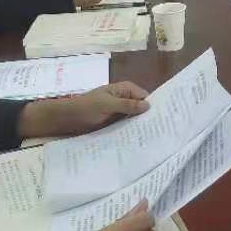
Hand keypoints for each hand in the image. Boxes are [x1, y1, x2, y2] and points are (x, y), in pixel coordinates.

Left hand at [21, 82, 150, 137]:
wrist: (67, 119)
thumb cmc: (86, 107)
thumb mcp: (107, 104)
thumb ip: (127, 105)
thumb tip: (148, 106)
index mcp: (124, 89)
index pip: (144, 96)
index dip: (153, 106)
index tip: (163, 119)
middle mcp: (124, 99)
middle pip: (141, 108)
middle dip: (148, 118)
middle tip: (160, 132)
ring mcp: (119, 112)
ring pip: (134, 118)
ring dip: (139, 126)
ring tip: (152, 140)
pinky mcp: (114, 123)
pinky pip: (126, 126)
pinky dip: (131, 132)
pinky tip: (137, 141)